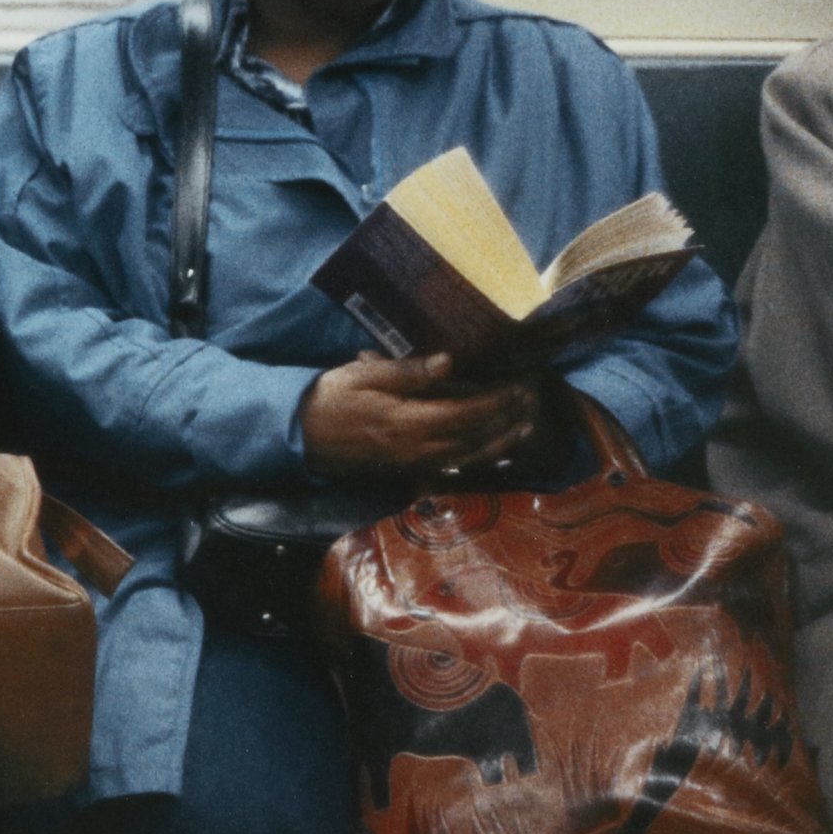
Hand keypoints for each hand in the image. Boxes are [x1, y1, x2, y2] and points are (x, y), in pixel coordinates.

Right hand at [299, 352, 542, 480]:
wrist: (300, 435)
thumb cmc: (330, 398)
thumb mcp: (363, 375)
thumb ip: (408, 372)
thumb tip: (449, 362)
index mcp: (408, 422)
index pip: (466, 413)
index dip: (497, 400)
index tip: (519, 384)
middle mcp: (418, 449)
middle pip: (475, 438)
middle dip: (507, 420)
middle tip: (532, 401)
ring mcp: (413, 464)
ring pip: (468, 458)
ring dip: (500, 443)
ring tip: (525, 427)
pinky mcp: (407, 471)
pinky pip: (452, 469)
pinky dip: (477, 461)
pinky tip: (492, 453)